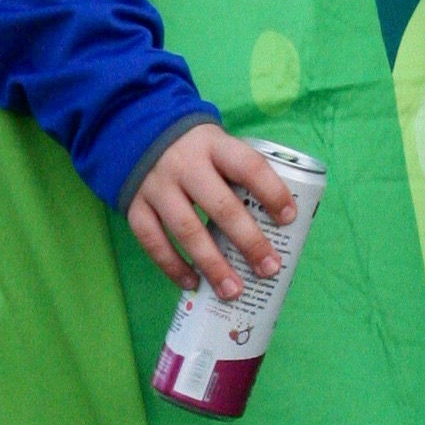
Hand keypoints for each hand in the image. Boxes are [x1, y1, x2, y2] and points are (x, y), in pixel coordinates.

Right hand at [128, 124, 294, 299]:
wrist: (138, 134)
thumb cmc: (198, 151)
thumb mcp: (221, 147)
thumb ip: (243, 174)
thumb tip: (281, 221)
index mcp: (215, 146)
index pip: (249, 166)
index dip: (271, 192)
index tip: (289, 219)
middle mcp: (185, 165)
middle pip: (220, 206)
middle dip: (248, 241)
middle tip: (269, 268)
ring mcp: (157, 186)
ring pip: (187, 229)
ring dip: (212, 264)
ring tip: (233, 291)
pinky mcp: (135, 206)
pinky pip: (153, 241)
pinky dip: (173, 266)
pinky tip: (193, 283)